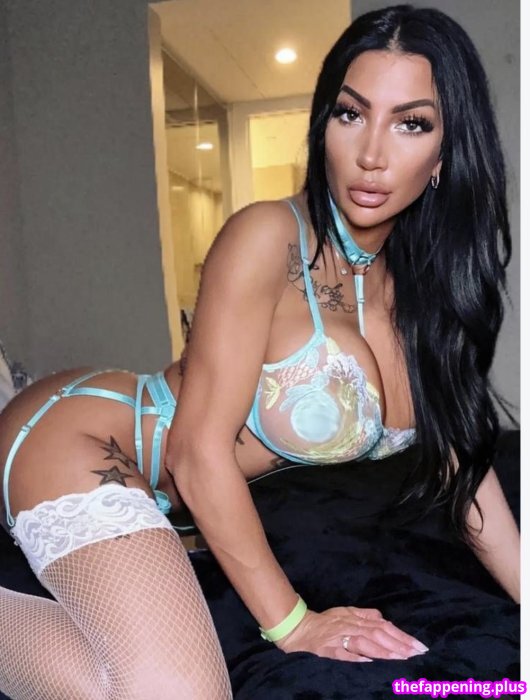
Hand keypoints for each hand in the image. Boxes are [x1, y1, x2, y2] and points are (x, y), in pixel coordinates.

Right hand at [276, 607, 428, 661]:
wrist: (301, 628)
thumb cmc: (327, 621)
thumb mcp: (347, 612)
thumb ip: (365, 615)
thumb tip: (383, 618)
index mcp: (356, 618)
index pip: (383, 626)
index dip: (400, 635)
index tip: (417, 645)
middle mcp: (351, 626)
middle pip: (378, 633)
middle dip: (399, 643)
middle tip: (417, 652)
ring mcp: (340, 638)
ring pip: (365, 642)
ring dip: (384, 650)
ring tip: (402, 657)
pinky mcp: (330, 649)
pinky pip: (345, 653)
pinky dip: (358, 656)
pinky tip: (371, 661)